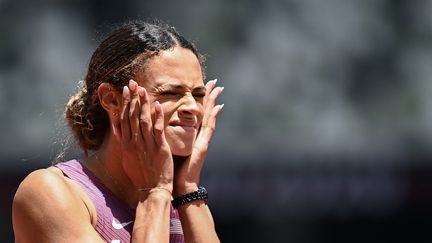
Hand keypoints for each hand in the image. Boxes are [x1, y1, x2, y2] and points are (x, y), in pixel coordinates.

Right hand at [113, 80, 173, 192]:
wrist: (152, 190)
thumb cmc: (141, 175)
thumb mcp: (127, 157)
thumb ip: (123, 141)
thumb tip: (117, 127)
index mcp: (126, 144)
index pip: (123, 119)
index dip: (124, 103)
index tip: (124, 90)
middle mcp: (134, 143)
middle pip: (131, 116)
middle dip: (131, 98)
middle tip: (131, 83)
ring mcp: (146, 145)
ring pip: (143, 120)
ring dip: (142, 103)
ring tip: (142, 89)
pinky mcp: (159, 148)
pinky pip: (157, 130)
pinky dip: (156, 117)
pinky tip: (156, 105)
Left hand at [173, 79, 223, 195]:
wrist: (182, 186)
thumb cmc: (174, 169)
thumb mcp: (171, 149)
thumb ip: (169, 137)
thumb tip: (160, 127)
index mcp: (190, 135)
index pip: (195, 114)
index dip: (198, 101)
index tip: (202, 87)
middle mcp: (199, 136)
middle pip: (205, 112)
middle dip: (210, 96)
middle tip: (215, 82)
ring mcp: (203, 140)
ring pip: (209, 117)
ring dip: (213, 102)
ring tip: (218, 89)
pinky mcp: (203, 147)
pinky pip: (209, 129)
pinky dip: (213, 118)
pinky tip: (217, 108)